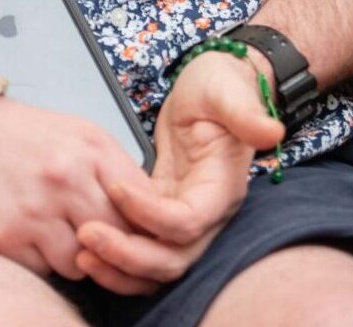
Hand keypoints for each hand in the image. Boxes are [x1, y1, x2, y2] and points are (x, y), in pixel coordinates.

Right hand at [0, 94, 166, 290]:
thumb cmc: (18, 135)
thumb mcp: (79, 134)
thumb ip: (116, 170)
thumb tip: (150, 210)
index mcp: (91, 151)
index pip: (146, 206)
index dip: (148, 225)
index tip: (143, 232)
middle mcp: (66, 181)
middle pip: (118, 240)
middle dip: (115, 246)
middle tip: (104, 241)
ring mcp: (35, 212)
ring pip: (83, 264)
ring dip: (77, 257)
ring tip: (59, 231)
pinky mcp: (5, 238)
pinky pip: (44, 271)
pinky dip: (42, 261)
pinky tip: (31, 235)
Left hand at [75, 48, 284, 292]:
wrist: (214, 86)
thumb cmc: (222, 84)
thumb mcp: (230, 90)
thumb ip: (247, 113)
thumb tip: (272, 132)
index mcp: (223, 188)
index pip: (187, 222)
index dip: (149, 214)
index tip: (114, 186)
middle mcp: (208, 214)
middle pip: (172, 261)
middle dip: (128, 256)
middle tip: (85, 235)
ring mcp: (185, 218)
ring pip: (156, 266)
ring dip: (119, 268)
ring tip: (79, 253)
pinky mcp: (163, 213)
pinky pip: (142, 250)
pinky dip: (116, 257)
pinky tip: (85, 248)